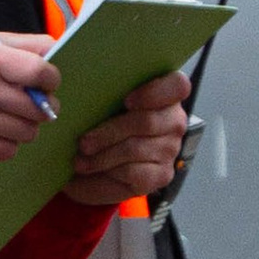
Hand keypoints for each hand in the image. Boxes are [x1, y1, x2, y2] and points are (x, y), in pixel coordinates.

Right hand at [0, 34, 56, 164]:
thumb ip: (20, 45)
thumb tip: (56, 48)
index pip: (41, 71)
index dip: (51, 80)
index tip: (46, 83)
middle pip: (39, 108)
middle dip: (42, 107)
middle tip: (30, 104)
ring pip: (28, 132)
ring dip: (23, 126)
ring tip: (6, 117)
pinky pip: (9, 151)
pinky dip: (6, 143)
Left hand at [65, 68, 189, 207]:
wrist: (95, 162)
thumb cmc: (100, 123)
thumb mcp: (102, 102)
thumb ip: (106, 91)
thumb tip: (83, 83)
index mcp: (164, 93)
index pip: (178, 86)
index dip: (154, 93)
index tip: (126, 101)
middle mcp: (174, 120)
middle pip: (147, 121)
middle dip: (110, 132)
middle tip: (83, 141)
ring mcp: (170, 149)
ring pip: (135, 148)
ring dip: (103, 155)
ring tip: (80, 159)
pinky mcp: (161, 175)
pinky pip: (134, 171)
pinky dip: (110, 171)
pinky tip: (93, 168)